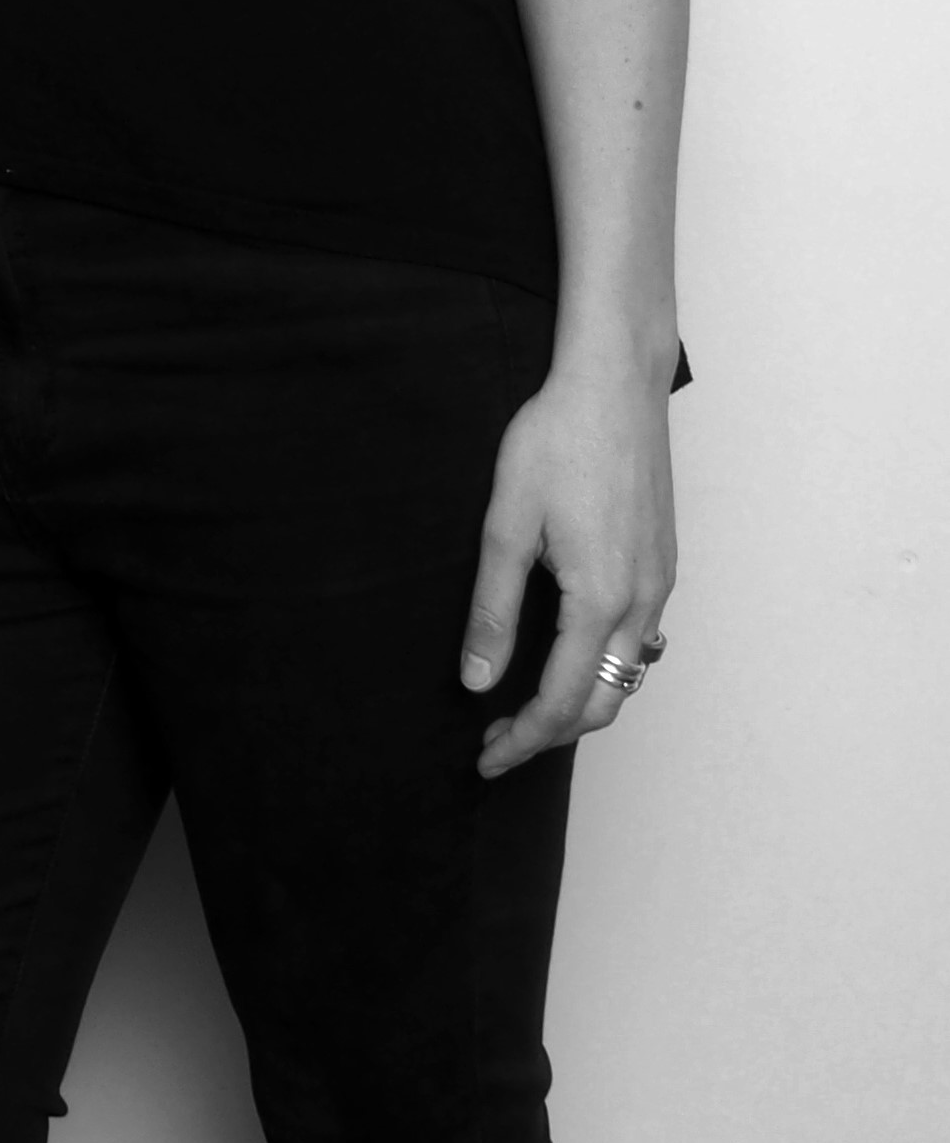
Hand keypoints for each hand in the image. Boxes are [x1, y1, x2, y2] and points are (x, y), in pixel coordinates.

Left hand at [461, 357, 675, 777]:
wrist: (615, 385)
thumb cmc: (556, 440)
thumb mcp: (506, 523)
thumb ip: (492, 608)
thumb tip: (477, 680)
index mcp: (600, 600)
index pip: (560, 701)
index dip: (521, 739)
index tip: (484, 757)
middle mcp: (642, 603)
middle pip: (603, 702)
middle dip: (549, 733)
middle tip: (496, 738)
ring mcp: (661, 584)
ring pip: (627, 675)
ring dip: (580, 702)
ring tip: (525, 704)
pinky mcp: (664, 563)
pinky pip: (640, 640)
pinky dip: (605, 666)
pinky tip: (568, 653)